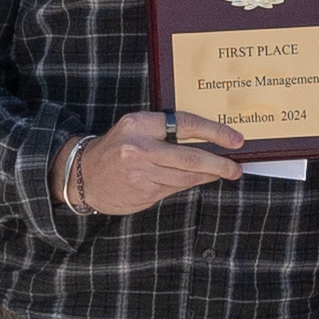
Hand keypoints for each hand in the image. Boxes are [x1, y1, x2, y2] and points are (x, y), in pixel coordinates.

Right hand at [67, 110, 250, 214]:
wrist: (83, 175)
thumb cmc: (116, 147)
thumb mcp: (135, 128)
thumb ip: (164, 130)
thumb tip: (206, 139)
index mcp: (139, 124)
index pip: (186, 124)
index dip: (215, 132)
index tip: (235, 140)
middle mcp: (139, 148)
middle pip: (191, 158)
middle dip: (219, 164)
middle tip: (235, 168)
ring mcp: (141, 174)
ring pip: (186, 177)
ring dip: (207, 176)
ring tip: (221, 173)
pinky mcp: (143, 194)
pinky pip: (175, 189)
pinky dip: (188, 184)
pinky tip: (195, 180)